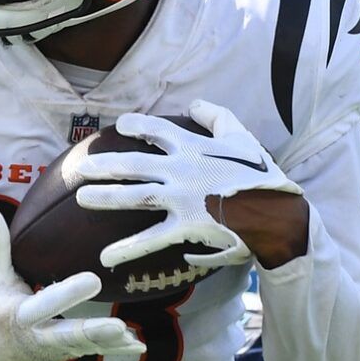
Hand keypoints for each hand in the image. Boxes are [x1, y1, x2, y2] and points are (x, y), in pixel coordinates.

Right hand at [0, 210, 143, 360]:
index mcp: (17, 315)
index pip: (45, 304)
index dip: (68, 294)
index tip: (94, 280)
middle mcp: (35, 337)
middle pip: (68, 337)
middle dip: (95, 334)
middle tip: (120, 328)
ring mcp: (48, 351)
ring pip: (83, 348)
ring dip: (110, 345)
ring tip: (133, 340)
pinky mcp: (58, 356)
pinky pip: (86, 351)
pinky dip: (110, 350)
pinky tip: (136, 346)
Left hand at [73, 99, 300, 270]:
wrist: (277, 211)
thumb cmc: (262, 175)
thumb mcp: (243, 137)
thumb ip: (217, 117)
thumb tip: (195, 103)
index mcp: (194, 147)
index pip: (157, 130)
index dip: (136, 126)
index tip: (120, 126)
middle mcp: (181, 169)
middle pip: (134, 164)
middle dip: (105, 165)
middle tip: (82, 168)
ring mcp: (181, 198)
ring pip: (135, 196)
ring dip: (106, 197)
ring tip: (81, 198)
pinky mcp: (186, 226)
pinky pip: (151, 239)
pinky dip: (127, 249)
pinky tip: (105, 257)